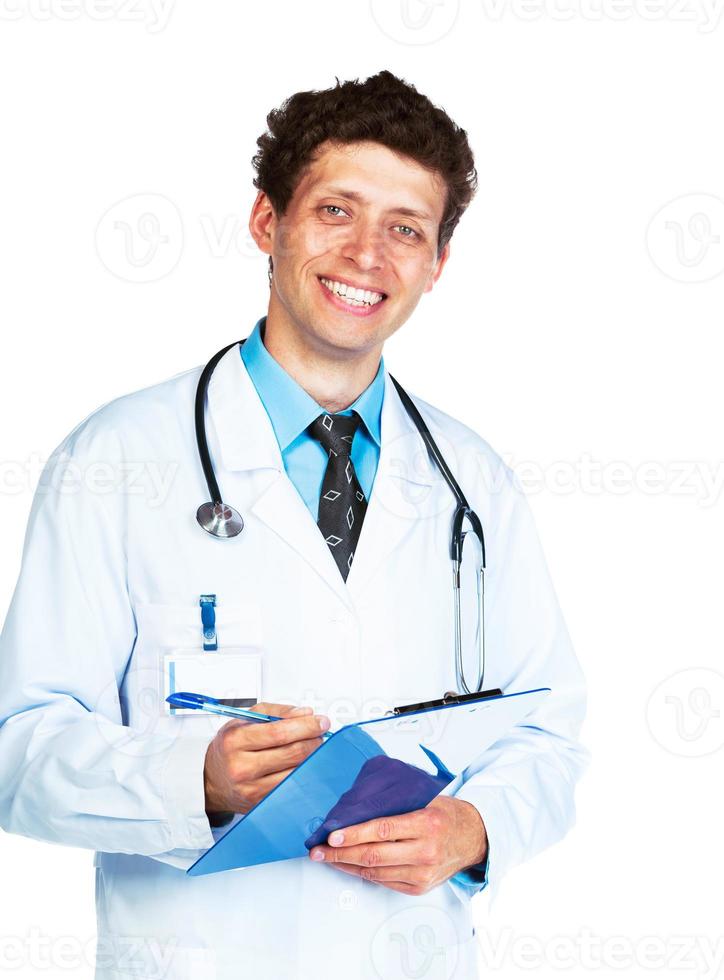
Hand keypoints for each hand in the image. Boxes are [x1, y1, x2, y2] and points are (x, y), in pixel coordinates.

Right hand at [203, 702, 329, 815]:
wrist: (211, 780)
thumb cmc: (230, 748)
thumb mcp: (245, 720)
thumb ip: (276, 712)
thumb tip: (305, 713)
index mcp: (235, 741)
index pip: (279, 733)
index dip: (305, 726)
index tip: (320, 721)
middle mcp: (242, 767)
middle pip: (292, 753)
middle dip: (313, 740)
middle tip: (320, 732)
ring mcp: (251, 789)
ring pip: (296, 772)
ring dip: (312, 757)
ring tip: (313, 746)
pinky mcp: (260, 804)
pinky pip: (291, 787)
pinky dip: (304, 773)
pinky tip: (305, 763)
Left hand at [307, 795, 487, 895]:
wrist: (474, 838)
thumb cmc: (446, 813)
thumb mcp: (427, 798)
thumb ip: (397, 802)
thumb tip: (357, 803)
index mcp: (426, 822)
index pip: (382, 830)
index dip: (354, 834)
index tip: (332, 835)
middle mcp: (425, 851)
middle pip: (374, 855)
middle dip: (340, 853)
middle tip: (317, 851)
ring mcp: (422, 873)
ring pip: (376, 872)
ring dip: (347, 865)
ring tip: (326, 859)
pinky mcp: (419, 887)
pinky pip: (384, 882)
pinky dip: (363, 874)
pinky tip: (349, 866)